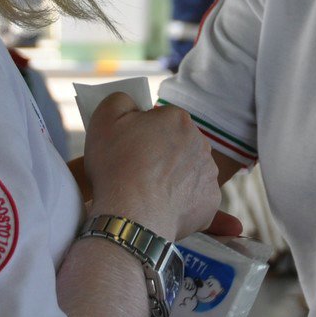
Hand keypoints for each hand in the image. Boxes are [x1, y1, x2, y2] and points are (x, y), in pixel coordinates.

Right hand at [82, 94, 220, 242]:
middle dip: (162, 156)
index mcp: (178, 119)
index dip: (143, 135)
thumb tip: (132, 101)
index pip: (162, 121)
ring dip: (173, 179)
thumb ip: (121, 100)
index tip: (130, 151)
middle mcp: (201, 142)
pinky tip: (163, 208)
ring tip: (149, 193)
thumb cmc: (117, 166)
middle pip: (178, 145)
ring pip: (188, 171)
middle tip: (138, 173)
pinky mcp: (211, 201)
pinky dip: (182, 203)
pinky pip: (196, 198)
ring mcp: (209, 172)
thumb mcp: (104, 118)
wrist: (132, 216)